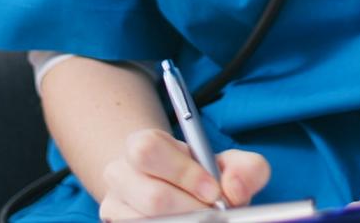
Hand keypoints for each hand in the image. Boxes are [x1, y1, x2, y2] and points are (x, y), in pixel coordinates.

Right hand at [96, 129, 269, 219]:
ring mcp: (115, 206)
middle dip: (191, 208)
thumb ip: (244, 169)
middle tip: (212, 211)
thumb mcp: (227, 164)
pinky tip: (186, 222)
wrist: (178, 194)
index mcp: (142, 145)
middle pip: (151, 196)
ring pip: (147, 220)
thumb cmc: (202, 177)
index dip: (184, 172)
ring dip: (182, 222)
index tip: (214, 190)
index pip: (149, 150)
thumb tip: (234, 188)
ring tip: (201, 218)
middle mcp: (120, 174)